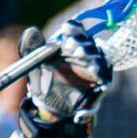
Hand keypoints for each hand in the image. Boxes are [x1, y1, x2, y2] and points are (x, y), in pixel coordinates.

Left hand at [19, 20, 111, 137]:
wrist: (50, 108)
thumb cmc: (43, 83)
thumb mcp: (34, 66)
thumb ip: (32, 48)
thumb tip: (31, 31)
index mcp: (70, 46)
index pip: (76, 31)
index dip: (73, 28)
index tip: (65, 29)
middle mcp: (84, 55)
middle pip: (89, 43)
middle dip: (82, 43)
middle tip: (71, 46)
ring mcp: (94, 69)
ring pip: (100, 58)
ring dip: (93, 57)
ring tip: (83, 57)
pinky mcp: (100, 84)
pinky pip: (105, 76)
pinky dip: (102, 74)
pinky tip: (95, 74)